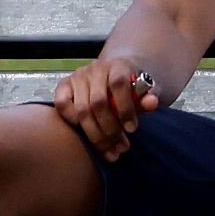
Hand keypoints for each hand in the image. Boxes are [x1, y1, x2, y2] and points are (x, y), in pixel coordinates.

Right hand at [50, 55, 164, 160]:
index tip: (132, 130)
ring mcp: (77, 76)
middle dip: (110, 130)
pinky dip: (72, 121)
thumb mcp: (145, 91)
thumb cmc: (131, 87)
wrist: (114, 75)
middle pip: (98, 102)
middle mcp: (95, 68)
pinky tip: (85, 133)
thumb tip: (152, 102)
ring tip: (109, 150)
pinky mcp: (64, 85)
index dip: (125, 108)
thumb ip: (149, 96)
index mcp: (117, 66)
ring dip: (95, 134)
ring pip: (82, 109)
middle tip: (121, 147)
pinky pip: (62, 105)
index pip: (118, 83)